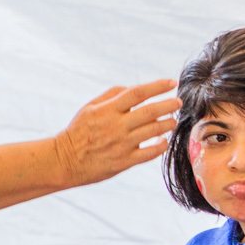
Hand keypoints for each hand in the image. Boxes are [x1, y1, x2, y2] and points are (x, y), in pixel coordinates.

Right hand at [53, 79, 179, 187]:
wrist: (65, 160)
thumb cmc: (79, 131)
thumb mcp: (89, 107)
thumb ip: (112, 95)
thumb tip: (134, 88)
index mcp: (108, 109)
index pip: (138, 93)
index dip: (158, 86)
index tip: (172, 83)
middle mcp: (116, 125)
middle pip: (150, 111)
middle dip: (169, 104)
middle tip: (179, 102)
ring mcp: (122, 144)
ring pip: (154, 131)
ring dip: (168, 124)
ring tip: (173, 121)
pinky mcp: (124, 161)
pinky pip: (150, 153)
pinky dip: (161, 145)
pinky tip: (164, 140)